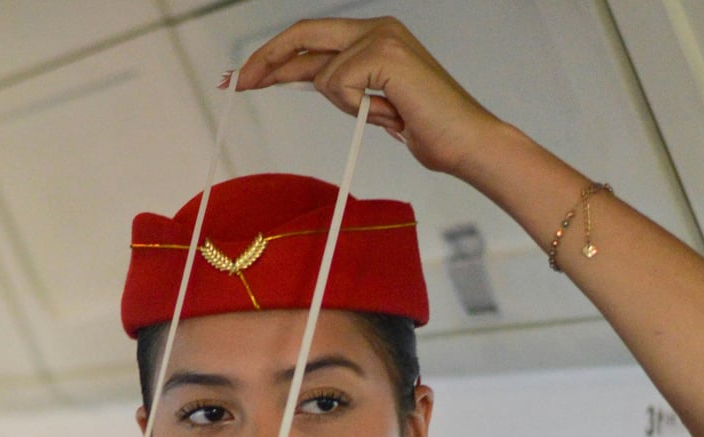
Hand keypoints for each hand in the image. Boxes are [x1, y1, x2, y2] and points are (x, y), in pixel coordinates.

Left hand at [235, 16, 499, 178]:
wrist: (467, 143)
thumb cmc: (429, 131)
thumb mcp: (376, 106)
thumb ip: (346, 87)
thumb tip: (309, 80)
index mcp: (375, 35)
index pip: (312, 39)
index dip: (276, 57)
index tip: (248, 76)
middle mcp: (376, 26)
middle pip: (303, 36)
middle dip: (266, 61)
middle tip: (235, 82)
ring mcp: (381, 35)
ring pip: (324, 73)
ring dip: (346, 106)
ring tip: (388, 115)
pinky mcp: (383, 52)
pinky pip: (339, 84)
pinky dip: (356, 108)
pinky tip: (391, 113)